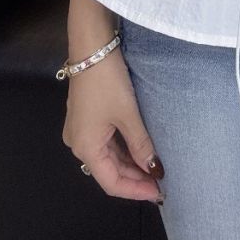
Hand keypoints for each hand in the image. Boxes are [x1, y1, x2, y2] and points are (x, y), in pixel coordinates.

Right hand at [62, 49, 164, 202]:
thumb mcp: (128, 114)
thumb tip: (155, 170)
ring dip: (130, 163)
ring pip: (108, 156)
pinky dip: (123, 148)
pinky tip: (140, 149)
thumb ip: (141, 145)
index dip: (135, 191)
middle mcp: (78, 143)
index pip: (111, 183)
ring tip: (154, 168)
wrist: (92, 45)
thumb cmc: (107, 80)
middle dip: (135, 178)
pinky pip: (105, 141)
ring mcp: (80, 129)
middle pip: (109, 170)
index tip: (159, 194)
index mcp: (85, 147)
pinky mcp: (86, 117)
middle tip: (161, 182)